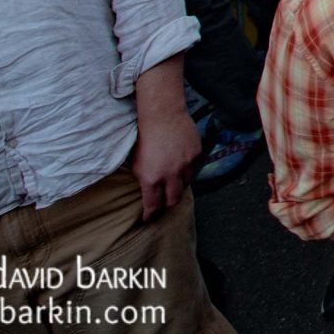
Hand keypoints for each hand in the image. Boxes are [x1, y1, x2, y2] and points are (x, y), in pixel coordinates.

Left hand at [130, 94, 198, 217]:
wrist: (162, 115)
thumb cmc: (145, 137)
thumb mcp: (137, 163)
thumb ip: (145, 180)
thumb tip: (149, 192)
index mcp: (151, 179)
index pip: (152, 205)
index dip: (150, 214)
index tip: (149, 219)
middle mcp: (170, 175)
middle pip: (173, 200)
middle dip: (168, 204)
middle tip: (165, 203)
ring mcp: (185, 164)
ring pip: (186, 184)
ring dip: (179, 186)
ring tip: (174, 182)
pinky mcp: (196, 153)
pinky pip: (193, 166)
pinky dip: (187, 168)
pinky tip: (180, 161)